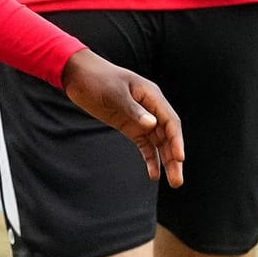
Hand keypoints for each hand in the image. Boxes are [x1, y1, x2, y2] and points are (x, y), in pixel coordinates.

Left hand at [60, 50, 184, 186]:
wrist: (78, 74)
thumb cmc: (98, 78)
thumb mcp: (114, 93)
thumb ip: (133, 109)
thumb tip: (152, 124)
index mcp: (151, 96)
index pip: (170, 122)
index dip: (176, 141)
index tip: (179, 158)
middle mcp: (150, 108)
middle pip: (168, 136)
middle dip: (174, 158)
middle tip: (177, 181)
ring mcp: (141, 118)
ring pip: (159, 143)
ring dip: (166, 161)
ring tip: (173, 182)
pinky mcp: (130, 126)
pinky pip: (145, 145)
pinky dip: (150, 158)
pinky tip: (154, 174)